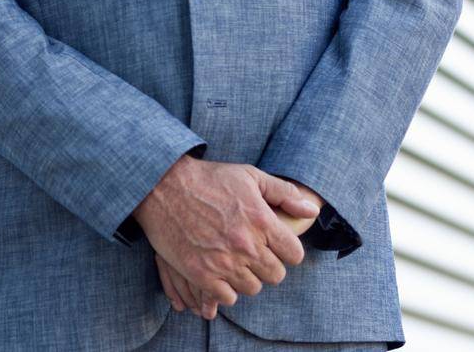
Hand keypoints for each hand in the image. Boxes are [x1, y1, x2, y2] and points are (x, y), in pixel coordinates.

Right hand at [134, 155, 317, 313]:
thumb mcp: (249, 176)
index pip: (294, 255)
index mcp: (261, 220)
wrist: (161, 186)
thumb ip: (284, 193)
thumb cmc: (208, 178)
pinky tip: (217, 271)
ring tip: (232, 261)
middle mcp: (246, 244)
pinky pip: (227, 298)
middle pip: (275, 275)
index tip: (272, 245)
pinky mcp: (202, 274)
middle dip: (266, 265)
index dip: (285, 250)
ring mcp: (224, 262)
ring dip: (245, 277)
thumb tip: (312, 211)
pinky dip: (224, 289)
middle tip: (250, 253)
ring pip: (252, 288)